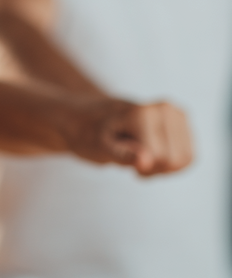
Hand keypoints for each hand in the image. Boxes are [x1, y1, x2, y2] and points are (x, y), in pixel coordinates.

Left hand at [74, 99, 192, 175]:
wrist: (88, 115)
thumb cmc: (90, 134)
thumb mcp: (97, 147)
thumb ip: (121, 154)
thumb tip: (145, 161)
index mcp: (142, 114)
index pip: (160, 159)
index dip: (143, 169)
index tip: (123, 160)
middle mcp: (164, 108)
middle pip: (175, 160)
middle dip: (154, 168)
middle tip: (131, 159)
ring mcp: (176, 111)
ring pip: (185, 158)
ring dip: (164, 166)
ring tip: (139, 155)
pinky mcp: (182, 118)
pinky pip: (188, 154)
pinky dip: (171, 161)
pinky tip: (151, 153)